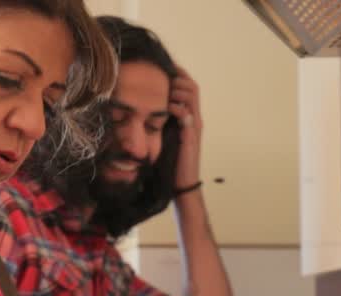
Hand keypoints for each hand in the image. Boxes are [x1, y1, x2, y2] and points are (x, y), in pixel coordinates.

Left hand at [170, 67, 203, 188]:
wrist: (182, 182)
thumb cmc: (172, 160)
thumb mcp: (165, 135)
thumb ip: (162, 120)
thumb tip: (145, 106)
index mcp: (190, 117)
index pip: (189, 88)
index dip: (179, 74)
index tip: (165, 66)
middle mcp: (195, 119)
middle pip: (193, 88)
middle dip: (178, 78)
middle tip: (163, 77)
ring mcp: (194, 128)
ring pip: (192, 98)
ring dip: (178, 90)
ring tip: (165, 90)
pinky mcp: (191, 138)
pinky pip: (188, 117)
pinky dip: (178, 109)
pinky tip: (167, 108)